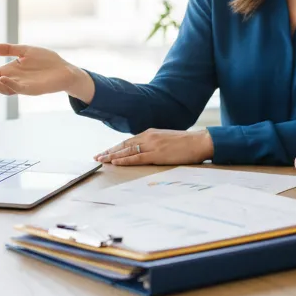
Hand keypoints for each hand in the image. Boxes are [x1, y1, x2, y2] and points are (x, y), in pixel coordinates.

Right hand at [0, 44, 94, 101]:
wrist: (64, 69)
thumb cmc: (46, 60)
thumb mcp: (24, 51)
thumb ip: (8, 49)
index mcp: (9, 71)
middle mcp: (12, 80)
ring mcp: (21, 86)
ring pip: (3, 88)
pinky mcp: (31, 89)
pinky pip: (17, 88)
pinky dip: (8, 84)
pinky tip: (2, 79)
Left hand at [95, 129, 213, 165]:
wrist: (199, 142)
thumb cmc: (186, 143)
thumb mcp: (166, 139)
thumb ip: (155, 143)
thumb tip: (146, 150)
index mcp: (151, 133)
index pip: (129, 141)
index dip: (116, 147)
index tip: (105, 152)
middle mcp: (148, 137)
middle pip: (124, 145)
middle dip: (109, 151)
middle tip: (97, 157)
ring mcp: (152, 145)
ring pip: (127, 151)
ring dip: (112, 156)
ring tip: (101, 160)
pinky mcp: (157, 154)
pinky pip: (137, 158)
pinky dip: (125, 160)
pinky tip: (115, 162)